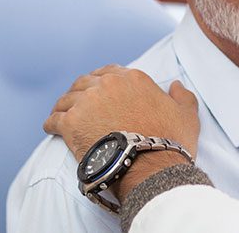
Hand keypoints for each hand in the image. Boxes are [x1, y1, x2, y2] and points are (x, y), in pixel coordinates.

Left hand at [44, 65, 200, 199]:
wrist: (151, 167)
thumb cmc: (170, 142)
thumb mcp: (187, 114)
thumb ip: (183, 95)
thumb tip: (176, 85)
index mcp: (133, 78)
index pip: (109, 72)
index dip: (102, 81)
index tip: (99, 92)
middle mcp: (108, 84)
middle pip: (84, 83)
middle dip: (80, 93)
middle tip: (79, 106)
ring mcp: (87, 102)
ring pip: (66, 99)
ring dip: (63, 107)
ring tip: (62, 117)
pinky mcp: (71, 123)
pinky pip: (54, 119)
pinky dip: (52, 124)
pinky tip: (52, 129)